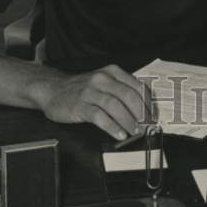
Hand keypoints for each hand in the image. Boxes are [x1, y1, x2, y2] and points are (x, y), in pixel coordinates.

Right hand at [34, 64, 154, 141]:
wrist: (53, 89)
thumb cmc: (82, 88)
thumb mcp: (103, 82)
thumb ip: (121, 90)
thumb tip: (143, 108)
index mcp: (112, 72)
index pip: (137, 86)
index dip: (148, 103)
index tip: (153, 116)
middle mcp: (102, 79)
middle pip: (128, 96)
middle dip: (141, 114)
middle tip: (147, 127)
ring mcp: (90, 92)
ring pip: (115, 106)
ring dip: (128, 121)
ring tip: (135, 132)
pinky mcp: (80, 105)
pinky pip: (100, 117)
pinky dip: (112, 127)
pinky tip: (119, 134)